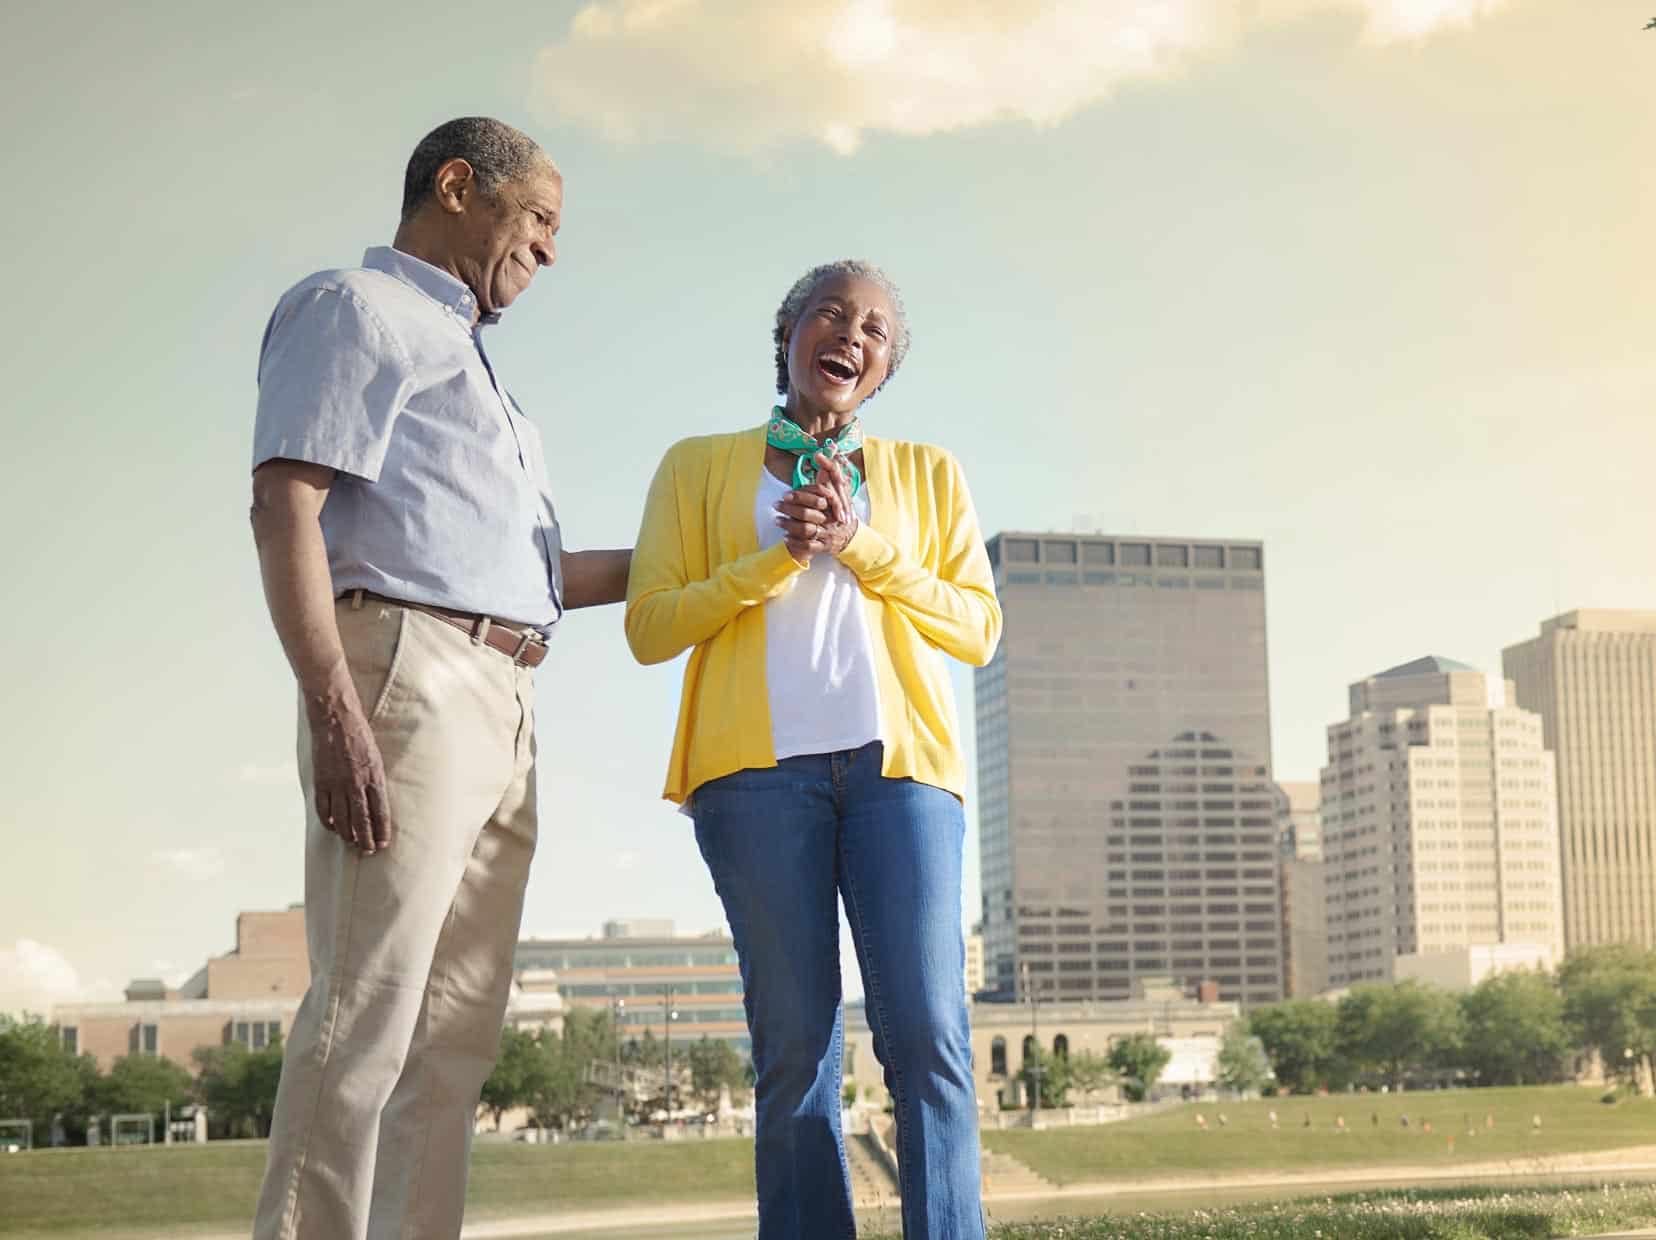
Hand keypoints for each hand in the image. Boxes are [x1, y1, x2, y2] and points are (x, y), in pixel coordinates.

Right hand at [307, 696, 393, 853]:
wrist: (335, 718)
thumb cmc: (360, 735)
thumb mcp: (376, 757)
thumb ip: (376, 779)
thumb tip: (377, 801)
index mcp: (373, 777)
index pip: (380, 811)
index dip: (382, 830)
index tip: (383, 843)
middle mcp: (355, 783)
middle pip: (361, 820)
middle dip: (366, 839)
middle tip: (368, 851)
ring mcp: (336, 784)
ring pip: (342, 818)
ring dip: (347, 834)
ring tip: (352, 843)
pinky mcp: (320, 781)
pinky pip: (323, 808)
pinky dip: (328, 821)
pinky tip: (333, 828)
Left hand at [776, 452, 857, 562]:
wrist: (851, 535)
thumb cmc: (839, 509)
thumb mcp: (838, 489)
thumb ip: (829, 471)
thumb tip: (820, 453)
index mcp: (835, 503)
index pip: (819, 495)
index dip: (801, 494)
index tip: (786, 493)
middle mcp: (831, 518)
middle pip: (809, 514)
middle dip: (791, 509)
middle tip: (776, 504)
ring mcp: (828, 533)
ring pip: (807, 530)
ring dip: (790, 525)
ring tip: (777, 520)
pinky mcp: (824, 546)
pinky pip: (808, 546)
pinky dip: (796, 542)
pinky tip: (786, 537)